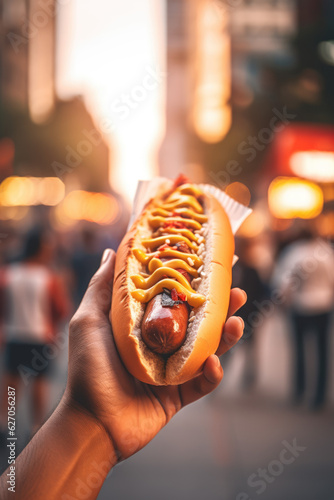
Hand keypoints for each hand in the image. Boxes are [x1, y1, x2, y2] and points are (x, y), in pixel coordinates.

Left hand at [64, 249, 245, 462]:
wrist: (92, 421)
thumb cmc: (87, 367)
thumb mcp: (89, 319)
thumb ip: (103, 286)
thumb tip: (113, 251)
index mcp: (143, 324)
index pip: (175, 298)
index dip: (193, 282)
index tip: (210, 265)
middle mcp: (160, 344)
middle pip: (198, 321)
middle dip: (220, 307)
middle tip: (237, 293)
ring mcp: (171, 370)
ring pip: (207, 349)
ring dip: (226, 337)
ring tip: (237, 323)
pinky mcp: (179, 395)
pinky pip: (203, 383)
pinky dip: (212, 374)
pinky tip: (213, 363)